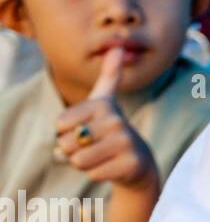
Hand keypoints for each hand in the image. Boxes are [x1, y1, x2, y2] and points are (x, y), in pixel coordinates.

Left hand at [54, 47, 156, 187]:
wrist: (138, 162)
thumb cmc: (112, 131)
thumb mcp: (106, 102)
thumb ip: (109, 76)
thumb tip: (118, 48)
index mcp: (104, 106)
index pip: (60, 124)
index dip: (66, 131)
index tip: (85, 129)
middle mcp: (117, 122)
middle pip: (67, 143)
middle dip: (74, 150)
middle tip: (93, 146)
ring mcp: (125, 143)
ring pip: (79, 159)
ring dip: (85, 163)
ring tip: (101, 157)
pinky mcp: (130, 164)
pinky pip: (93, 173)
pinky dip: (98, 174)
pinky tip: (111, 167)